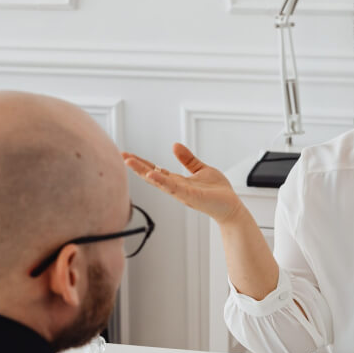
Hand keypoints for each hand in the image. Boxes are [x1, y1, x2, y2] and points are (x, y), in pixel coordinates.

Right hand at [122, 144, 243, 223]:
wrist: (231, 207)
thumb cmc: (218, 191)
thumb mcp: (201, 169)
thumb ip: (187, 159)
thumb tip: (174, 145)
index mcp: (178, 181)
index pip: (156, 169)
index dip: (142, 163)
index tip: (127, 155)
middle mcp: (176, 188)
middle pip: (152, 175)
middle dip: (137, 166)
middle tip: (121, 157)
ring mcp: (182, 193)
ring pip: (159, 181)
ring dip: (144, 172)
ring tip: (130, 162)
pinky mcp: (191, 197)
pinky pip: (174, 188)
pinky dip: (162, 181)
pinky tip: (152, 175)